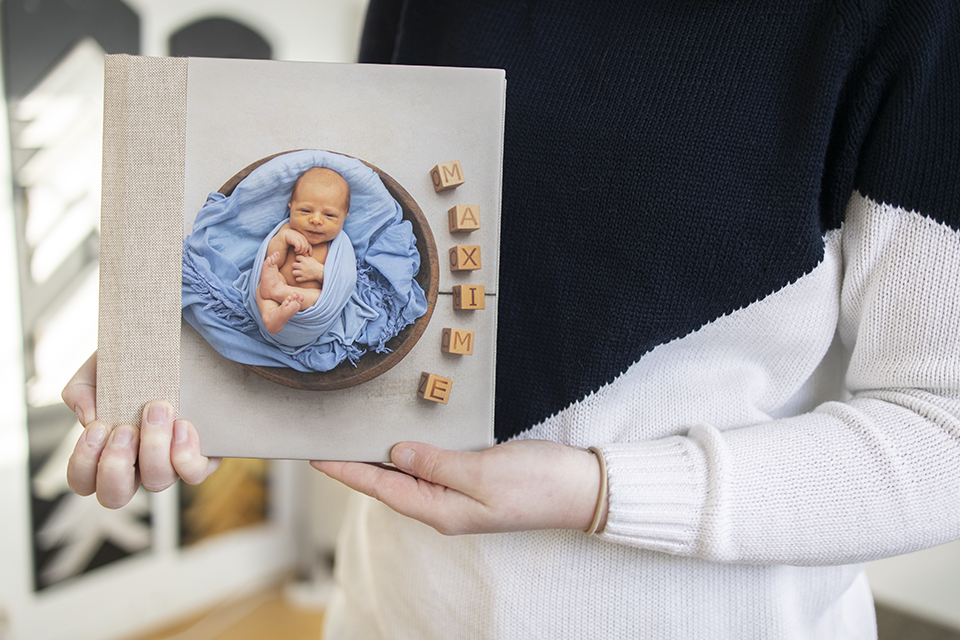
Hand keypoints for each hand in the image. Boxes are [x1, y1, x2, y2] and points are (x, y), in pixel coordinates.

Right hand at [62, 353, 220, 508]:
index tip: (98, 427)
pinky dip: (185, 454)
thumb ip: (81, 391)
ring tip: (159, 408)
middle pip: (113, 497)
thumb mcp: (100, 369)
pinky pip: (193, 473)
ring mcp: (168, 465)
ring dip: (153, 447)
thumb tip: (90, 417)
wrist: (181, 351)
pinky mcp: (200, 457)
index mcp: (106, 451)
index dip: (84, 463)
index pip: (82, 481)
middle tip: (125, 429)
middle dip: (115, 466)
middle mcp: (136, 466)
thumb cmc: (135, 366)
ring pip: (156, 482)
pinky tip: (182, 425)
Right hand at [283, 229, 312, 254]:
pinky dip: (297, 250)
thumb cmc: (291, 240)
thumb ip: (302, 246)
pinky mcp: (295, 239)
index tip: (310, 255)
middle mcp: (302, 237)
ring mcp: (299, 238)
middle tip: (299, 253)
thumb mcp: (298, 242)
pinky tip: (295, 250)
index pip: (309, 245)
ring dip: (300, 252)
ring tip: (296, 252)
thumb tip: (308, 253)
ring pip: (303, 247)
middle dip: (303, 252)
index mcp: (304, 238)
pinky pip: (299, 246)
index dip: (310, 251)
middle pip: (306, 247)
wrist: (284, 234)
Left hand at [292, 255, 323, 283]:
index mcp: (305, 260)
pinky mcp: (304, 278)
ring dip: (296, 272)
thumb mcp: (311, 258)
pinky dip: (298, 278)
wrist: (321, 272)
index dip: (298, 259)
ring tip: (298, 272)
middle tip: (299, 267)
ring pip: (293, 272)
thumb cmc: (315, 265)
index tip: (300, 261)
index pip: (296, 257)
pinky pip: (297, 279)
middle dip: (296, 265)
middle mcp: (303, 266)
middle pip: (293, 265)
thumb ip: (304, 257)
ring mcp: (303, 273)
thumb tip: (298, 257)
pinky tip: (301, 277)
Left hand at [311, 440, 605, 534]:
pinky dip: (408, 453)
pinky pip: (429, 467)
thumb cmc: (536, 484)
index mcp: (441, 509)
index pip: (381, 488)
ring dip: (378, 459)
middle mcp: (444, 506)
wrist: (581, 489)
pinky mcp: (473, 479)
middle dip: (355, 465)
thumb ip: (436, 463)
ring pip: (407, 475)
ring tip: (352, 439)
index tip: (317, 456)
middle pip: (388, 484)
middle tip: (326, 442)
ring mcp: (458, 494)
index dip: (347, 471)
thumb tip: (395, 453)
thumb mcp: (482, 472)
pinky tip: (401, 441)